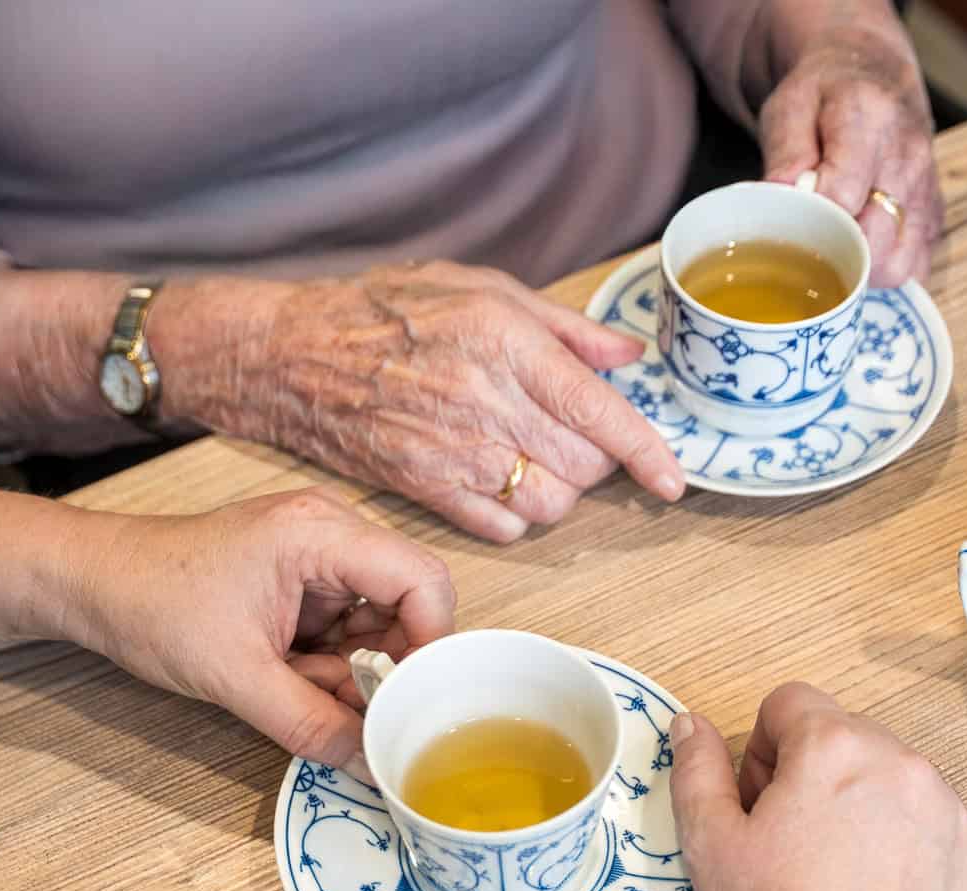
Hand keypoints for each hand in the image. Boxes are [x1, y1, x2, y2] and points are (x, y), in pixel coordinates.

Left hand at [57, 488, 455, 770]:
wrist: (90, 583)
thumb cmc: (151, 603)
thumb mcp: (236, 677)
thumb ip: (310, 723)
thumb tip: (370, 765)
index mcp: (321, 534)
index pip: (422, 581)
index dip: (430, 643)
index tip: (411, 699)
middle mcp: (330, 534)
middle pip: (406, 604)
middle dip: (386, 666)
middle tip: (356, 712)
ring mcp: (316, 558)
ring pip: (375, 625)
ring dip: (353, 672)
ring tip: (304, 693)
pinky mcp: (301, 582)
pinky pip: (343, 629)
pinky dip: (329, 666)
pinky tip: (291, 682)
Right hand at [192, 261, 685, 542]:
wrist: (293, 355)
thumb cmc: (384, 310)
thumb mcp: (478, 286)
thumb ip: (562, 326)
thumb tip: (628, 358)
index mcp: (504, 342)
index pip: (598, 410)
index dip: (646, 451)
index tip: (673, 478)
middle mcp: (484, 402)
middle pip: (583, 465)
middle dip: (599, 460)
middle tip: (578, 436)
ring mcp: (453, 453)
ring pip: (550, 505)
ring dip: (562, 492)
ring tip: (541, 459)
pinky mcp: (426, 491)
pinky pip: (503, 527)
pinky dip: (518, 515)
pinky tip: (502, 482)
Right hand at [667, 683, 966, 890]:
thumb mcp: (708, 843)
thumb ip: (696, 769)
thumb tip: (692, 723)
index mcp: (834, 746)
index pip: (788, 704)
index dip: (759, 752)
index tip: (757, 809)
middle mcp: (902, 762)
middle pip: (844, 738)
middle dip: (812, 776)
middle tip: (789, 849)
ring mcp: (948, 811)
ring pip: (891, 780)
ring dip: (861, 807)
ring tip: (835, 881)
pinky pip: (933, 825)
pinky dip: (905, 847)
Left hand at [759, 16, 943, 287]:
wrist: (871, 71)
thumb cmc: (823, 93)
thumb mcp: (789, 105)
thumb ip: (786, 153)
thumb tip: (781, 198)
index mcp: (870, 123)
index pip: (843, 197)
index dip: (811, 223)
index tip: (789, 226)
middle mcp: (910, 159)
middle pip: (875, 245)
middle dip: (834, 257)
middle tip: (805, 245)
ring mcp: (928, 191)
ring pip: (900, 267)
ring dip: (862, 273)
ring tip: (833, 250)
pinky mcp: (935, 215)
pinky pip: (914, 266)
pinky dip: (883, 272)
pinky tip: (857, 253)